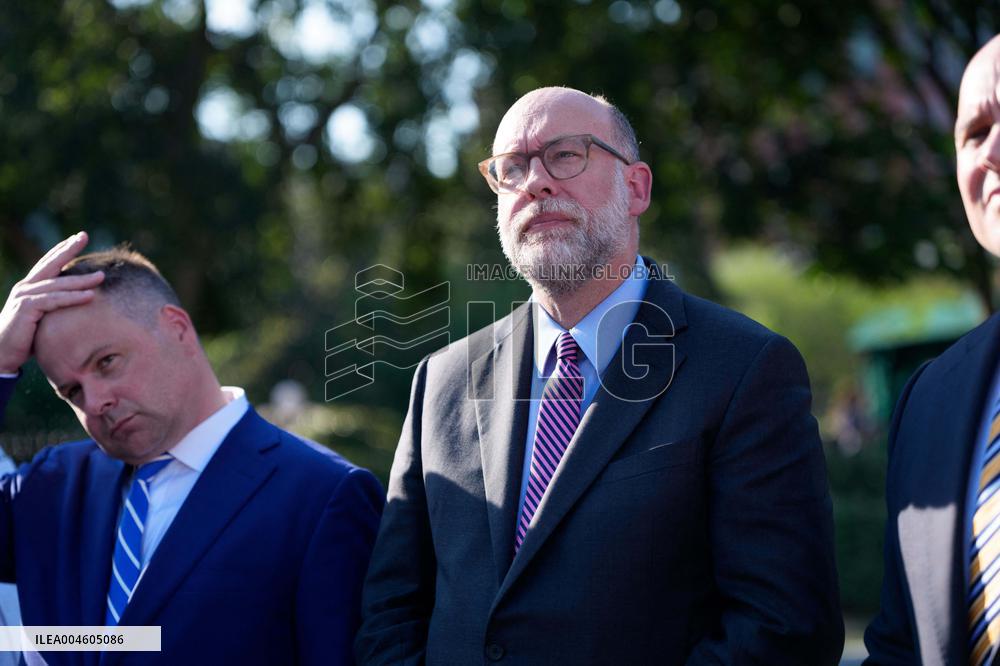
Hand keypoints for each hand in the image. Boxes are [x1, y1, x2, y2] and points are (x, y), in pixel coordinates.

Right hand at [0, 232, 103, 373]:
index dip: (62, 250)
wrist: (0, 353)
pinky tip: (90, 296)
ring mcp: (25, 296)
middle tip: (84, 235)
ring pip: (58, 284)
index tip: (77, 238)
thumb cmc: (24, 339)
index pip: (48, 263)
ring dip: (81, 280)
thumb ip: (54, 307)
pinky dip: (73, 298)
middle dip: (68, 249)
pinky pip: (55, 301)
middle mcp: (26, 287)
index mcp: (30, 287)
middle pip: (51, 264)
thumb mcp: (42, 318)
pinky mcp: (27, 308)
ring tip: (101, 276)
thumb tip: (78, 304)